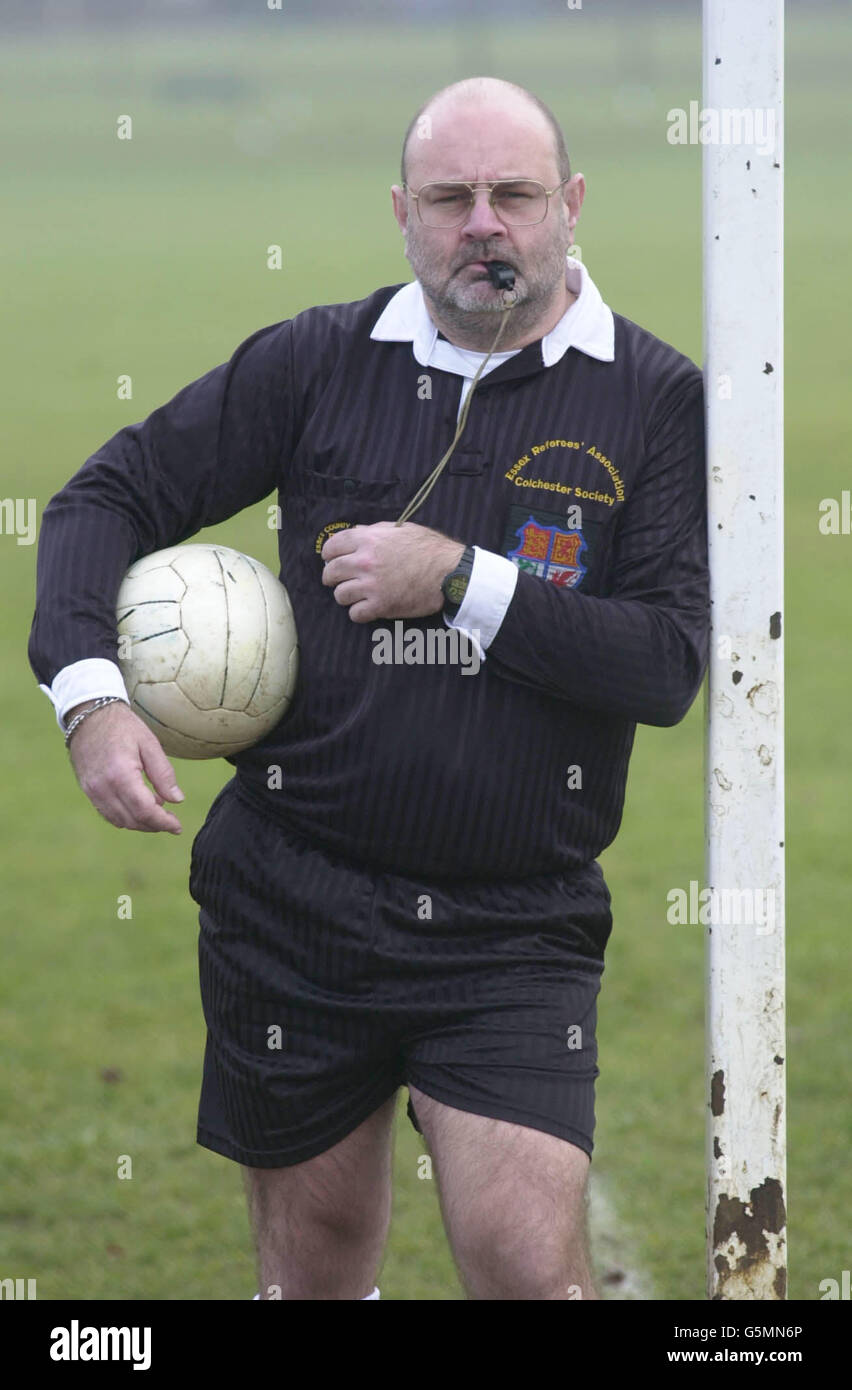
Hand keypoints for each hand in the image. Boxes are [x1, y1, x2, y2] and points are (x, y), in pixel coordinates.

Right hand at [66, 700, 184, 833]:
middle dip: (154, 825)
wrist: (89, 714)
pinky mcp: (87, 790)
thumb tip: (177, 800)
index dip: (163, 822)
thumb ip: (164, 774)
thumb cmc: (122, 726)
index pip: (144, 810)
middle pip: (132, 820)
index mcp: (121, 774)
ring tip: (157, 811)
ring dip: (140, 823)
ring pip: (119, 821)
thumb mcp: (149, 744)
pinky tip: (138, 806)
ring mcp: (92, 790)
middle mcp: (103, 787)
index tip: (177, 827)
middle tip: (171, 821)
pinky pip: (107, 813)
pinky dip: (125, 817)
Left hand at [320, 522, 464, 622]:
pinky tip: (367, 608)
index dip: (329, 554)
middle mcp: (365, 562)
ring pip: (340, 595)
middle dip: (332, 577)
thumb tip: (355, 532)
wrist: (449, 572)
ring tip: (357, 595)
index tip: (331, 560)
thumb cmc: (429, 548)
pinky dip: (359, 613)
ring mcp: (371, 585)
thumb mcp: (401, 529)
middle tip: (339, 580)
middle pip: (331, 572)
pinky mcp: (380, 606)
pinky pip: (355, 614)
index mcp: (368, 540)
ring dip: (346, 596)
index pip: (332, 546)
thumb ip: (374, 531)